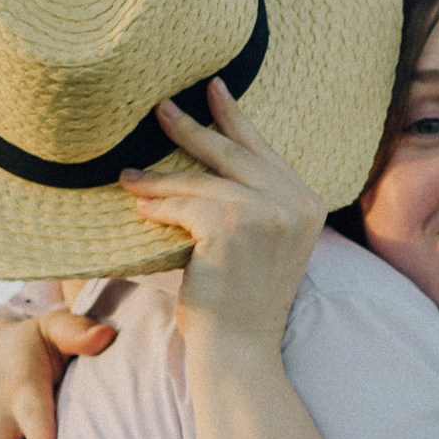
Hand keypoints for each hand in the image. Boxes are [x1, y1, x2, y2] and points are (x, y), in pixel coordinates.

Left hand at [118, 82, 323, 356]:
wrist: (240, 350)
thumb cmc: (240, 304)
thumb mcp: (258, 244)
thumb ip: (250, 202)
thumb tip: (207, 158)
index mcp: (308, 205)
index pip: (264, 153)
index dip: (236, 119)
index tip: (215, 88)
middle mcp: (297, 204)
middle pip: (234, 154)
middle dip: (194, 129)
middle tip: (161, 108)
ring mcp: (269, 214)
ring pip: (202, 182)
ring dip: (161, 180)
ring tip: (130, 177)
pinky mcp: (234, 226)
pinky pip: (186, 204)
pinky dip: (159, 206)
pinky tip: (140, 207)